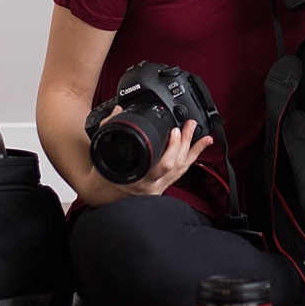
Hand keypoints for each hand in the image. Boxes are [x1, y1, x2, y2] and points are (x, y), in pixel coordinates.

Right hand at [92, 106, 213, 197]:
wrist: (101, 194)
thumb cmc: (102, 174)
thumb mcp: (102, 150)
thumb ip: (109, 128)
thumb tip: (118, 111)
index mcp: (136, 177)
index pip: (161, 165)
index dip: (172, 148)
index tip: (175, 130)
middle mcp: (149, 185)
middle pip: (175, 165)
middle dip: (186, 143)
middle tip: (190, 125)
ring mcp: (157, 187)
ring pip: (181, 170)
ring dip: (193, 151)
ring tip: (203, 136)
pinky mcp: (162, 186)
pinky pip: (180, 173)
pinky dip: (191, 159)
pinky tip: (200, 148)